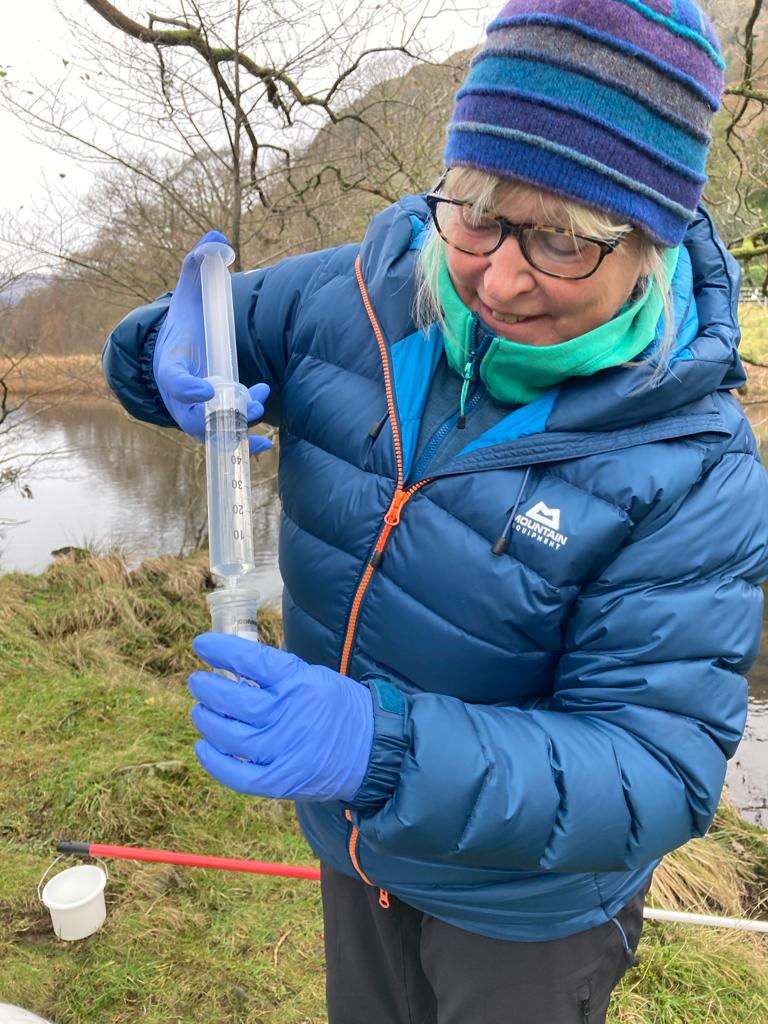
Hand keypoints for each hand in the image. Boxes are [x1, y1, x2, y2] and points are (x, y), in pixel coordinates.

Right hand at [153, 230, 271, 454]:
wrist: (177, 352)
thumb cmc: (186, 323)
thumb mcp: (190, 292)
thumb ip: (199, 265)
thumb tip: (217, 239)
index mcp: (170, 366)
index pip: (174, 381)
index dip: (189, 388)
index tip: (210, 387)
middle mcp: (180, 397)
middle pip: (193, 417)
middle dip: (220, 415)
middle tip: (247, 405)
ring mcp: (196, 414)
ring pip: (212, 433)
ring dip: (237, 428)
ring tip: (259, 408)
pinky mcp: (214, 423)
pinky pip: (226, 442)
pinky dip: (247, 446)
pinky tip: (270, 444)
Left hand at [189, 633, 373, 801]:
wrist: (373, 749)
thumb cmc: (340, 708)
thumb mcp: (315, 676)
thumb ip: (278, 674)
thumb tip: (234, 665)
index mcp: (300, 683)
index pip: (252, 661)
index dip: (222, 650)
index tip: (202, 644)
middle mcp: (290, 715)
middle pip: (235, 701)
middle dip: (208, 688)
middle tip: (197, 682)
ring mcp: (285, 750)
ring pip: (230, 737)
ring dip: (208, 721)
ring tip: (200, 711)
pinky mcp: (282, 781)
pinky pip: (238, 775)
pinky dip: (215, 762)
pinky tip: (204, 747)